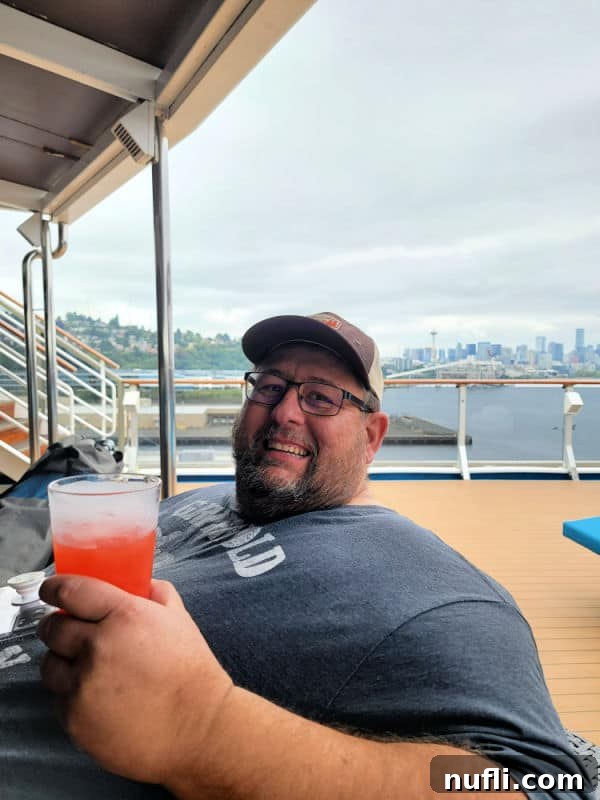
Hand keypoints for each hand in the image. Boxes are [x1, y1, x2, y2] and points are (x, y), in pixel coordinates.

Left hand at [38, 575, 233, 784]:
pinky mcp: (75, 719)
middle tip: (69, 629)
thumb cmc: (192, 674)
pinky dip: (70, 694)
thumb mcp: (179, 619)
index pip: (71, 591)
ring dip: (61, 660)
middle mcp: (97, 647)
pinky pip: (58, 698)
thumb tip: (142, 583)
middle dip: (57, 625)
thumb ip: (157, 594)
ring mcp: (83, 686)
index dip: (55, 588)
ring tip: (83, 666)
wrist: (198, 729)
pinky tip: (94, 695)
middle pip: (53, 628)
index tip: (51, 590)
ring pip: (49, 664)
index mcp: (124, 616)